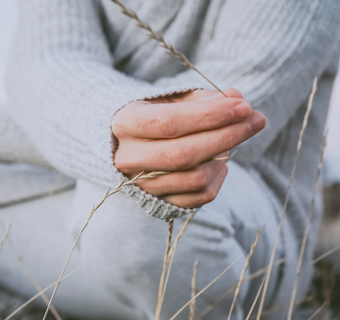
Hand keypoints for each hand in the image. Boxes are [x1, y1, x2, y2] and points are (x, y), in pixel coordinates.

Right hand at [112, 89, 265, 207]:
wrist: (129, 144)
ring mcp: (142, 184)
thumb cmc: (155, 116)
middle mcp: (128, 158)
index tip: (243, 106)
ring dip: (224, 156)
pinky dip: (218, 177)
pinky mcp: (158, 201)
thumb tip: (237, 99)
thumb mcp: (172, 99)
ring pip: (194, 178)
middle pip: (183, 154)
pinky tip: (221, 159)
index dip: (210, 116)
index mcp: (126, 125)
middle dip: (226, 136)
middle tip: (255, 120)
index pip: (169, 123)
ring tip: (234, 137)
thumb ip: (203, 99)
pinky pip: (198, 197)